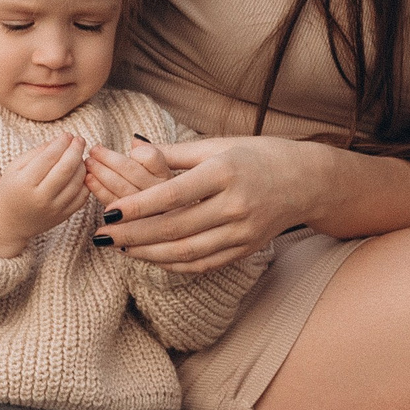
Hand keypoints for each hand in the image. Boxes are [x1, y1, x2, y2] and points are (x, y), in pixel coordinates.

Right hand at [0, 135, 88, 258]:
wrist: (9, 222)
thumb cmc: (12, 189)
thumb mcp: (15, 167)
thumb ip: (37, 152)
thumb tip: (62, 140)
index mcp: (24, 183)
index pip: (49, 158)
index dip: (61, 143)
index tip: (68, 135)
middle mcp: (40, 198)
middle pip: (67, 169)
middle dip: (76, 150)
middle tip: (79, 140)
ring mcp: (54, 209)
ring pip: (78, 181)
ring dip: (82, 164)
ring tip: (79, 156)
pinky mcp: (64, 216)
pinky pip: (82, 196)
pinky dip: (85, 181)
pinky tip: (81, 172)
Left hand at [96, 137, 310, 273]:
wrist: (307, 181)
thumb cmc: (258, 155)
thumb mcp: (219, 145)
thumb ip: (174, 154)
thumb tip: (130, 149)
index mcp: (225, 172)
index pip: (173, 195)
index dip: (138, 207)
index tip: (108, 212)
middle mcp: (236, 205)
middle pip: (175, 228)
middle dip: (133, 235)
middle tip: (102, 236)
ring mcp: (242, 231)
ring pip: (186, 252)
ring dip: (148, 254)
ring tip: (121, 248)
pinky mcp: (245, 249)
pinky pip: (203, 263)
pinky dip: (173, 264)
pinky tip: (151, 258)